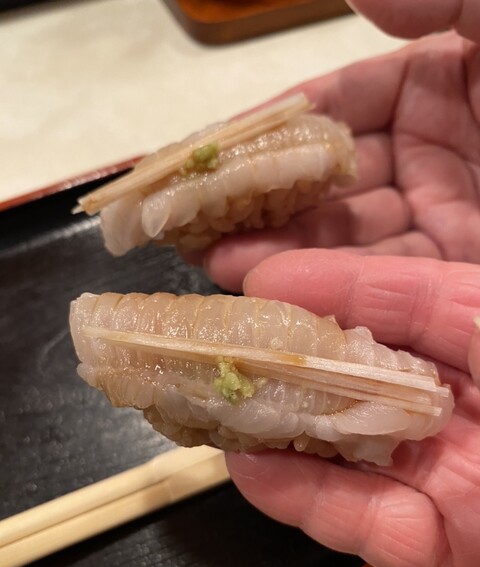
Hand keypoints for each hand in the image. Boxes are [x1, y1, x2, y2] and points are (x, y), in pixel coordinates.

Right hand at [199, 3, 479, 291]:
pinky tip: (267, 280)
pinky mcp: (451, 271)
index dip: (276, 126)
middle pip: (329, 179)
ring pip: (344, 234)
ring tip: (212, 256)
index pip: (340, 104)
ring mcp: (438, 216)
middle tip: (196, 216)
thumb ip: (434, 2)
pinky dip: (323, 282)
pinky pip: (381, 278)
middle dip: (260, 198)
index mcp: (435, 88)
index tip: (215, 149)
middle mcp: (427, 155)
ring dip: (276, 248)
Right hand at [226, 249, 479, 566]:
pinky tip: (253, 470)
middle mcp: (478, 403)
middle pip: (372, 371)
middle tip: (232, 339)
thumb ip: (453, 311)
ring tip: (224, 403)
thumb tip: (356, 284)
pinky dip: (304, 497)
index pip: (417, 296)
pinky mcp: (442, 544)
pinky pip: (362, 517)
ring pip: (354, 443)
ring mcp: (458, 475)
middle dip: (297, 354)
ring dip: (286, 426)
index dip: (340, 281)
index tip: (269, 279)